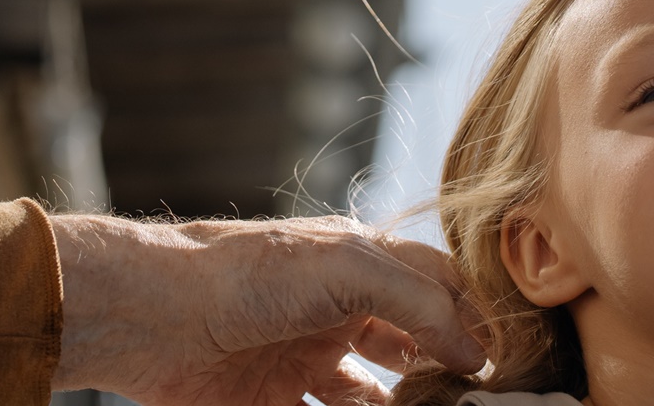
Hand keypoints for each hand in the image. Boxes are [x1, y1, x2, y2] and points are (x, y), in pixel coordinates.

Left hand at [49, 213, 485, 405]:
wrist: (153, 317)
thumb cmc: (247, 274)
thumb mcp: (346, 267)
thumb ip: (417, 301)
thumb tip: (472, 350)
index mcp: (358, 262)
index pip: (434, 284)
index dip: (470, 318)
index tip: (500, 362)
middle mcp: (337, 307)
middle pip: (409, 342)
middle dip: (443, 372)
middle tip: (471, 402)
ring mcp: (305, 357)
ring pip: (374, 392)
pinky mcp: (273, 401)